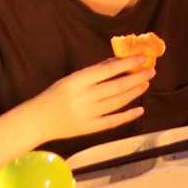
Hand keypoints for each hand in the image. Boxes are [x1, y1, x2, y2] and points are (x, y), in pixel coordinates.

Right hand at [26, 57, 154, 143]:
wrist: (37, 120)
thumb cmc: (56, 95)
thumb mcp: (72, 78)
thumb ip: (96, 71)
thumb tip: (120, 61)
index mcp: (77, 81)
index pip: (108, 70)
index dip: (127, 63)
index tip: (142, 58)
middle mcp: (83, 98)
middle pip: (117, 87)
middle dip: (137, 78)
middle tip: (151, 71)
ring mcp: (87, 115)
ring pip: (118, 102)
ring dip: (135, 92)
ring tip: (145, 84)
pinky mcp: (89, 129)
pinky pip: (113, 122)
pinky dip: (128, 116)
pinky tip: (140, 109)